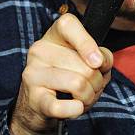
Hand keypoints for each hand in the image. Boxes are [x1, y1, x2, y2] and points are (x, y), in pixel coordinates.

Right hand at [9, 13, 112, 134]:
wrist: (37, 105)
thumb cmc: (67, 77)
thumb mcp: (86, 61)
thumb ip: (100, 55)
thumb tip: (100, 61)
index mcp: (53, 36)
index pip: (68, 24)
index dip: (87, 42)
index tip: (98, 62)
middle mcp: (40, 51)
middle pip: (85, 65)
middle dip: (98, 82)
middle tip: (92, 87)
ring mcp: (34, 74)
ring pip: (78, 84)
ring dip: (89, 96)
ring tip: (84, 98)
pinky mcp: (34, 98)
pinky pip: (60, 107)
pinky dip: (75, 110)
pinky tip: (76, 108)